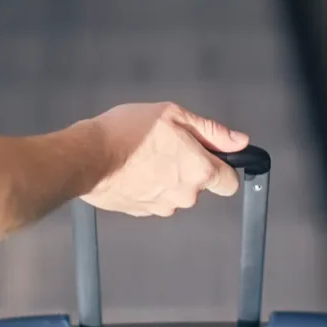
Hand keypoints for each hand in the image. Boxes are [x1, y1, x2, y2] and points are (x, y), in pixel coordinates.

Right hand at [80, 102, 249, 217]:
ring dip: (165, 177)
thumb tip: (239, 141)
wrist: (87, 158)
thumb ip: (211, 131)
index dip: (223, 168)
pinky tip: (132, 168)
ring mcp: (161, 207)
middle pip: (198, 186)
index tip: (211, 157)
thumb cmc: (127, 133)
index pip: (229, 183)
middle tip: (166, 145)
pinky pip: (152, 198)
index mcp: (199, 171)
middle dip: (188, 168)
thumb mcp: (174, 115)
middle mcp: (184, 196)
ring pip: (174, 193)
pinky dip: (146, 185)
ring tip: (144, 155)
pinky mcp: (140, 212)